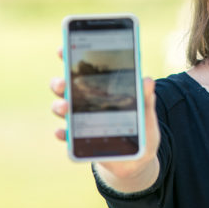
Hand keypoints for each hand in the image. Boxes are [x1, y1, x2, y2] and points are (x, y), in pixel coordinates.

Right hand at [50, 47, 161, 191]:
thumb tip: (148, 80)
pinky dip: (63, 133)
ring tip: (67, 108)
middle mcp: (87, 101)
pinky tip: (63, 132)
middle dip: (61, 83)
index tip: (62, 49)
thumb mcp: (147, 113)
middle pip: (66, 87)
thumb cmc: (143, 130)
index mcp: (102, 88)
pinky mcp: (80, 140)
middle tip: (64, 83)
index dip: (70, 57)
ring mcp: (81, 120)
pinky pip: (67, 136)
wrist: (138, 158)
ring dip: (60, 106)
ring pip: (62, 108)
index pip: (83, 69)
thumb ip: (146, 98)